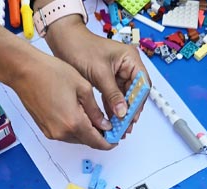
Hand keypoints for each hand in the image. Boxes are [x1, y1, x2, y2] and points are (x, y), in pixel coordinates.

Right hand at [10, 47, 114, 149]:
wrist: (24, 71)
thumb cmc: (50, 73)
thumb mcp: (82, 87)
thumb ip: (95, 110)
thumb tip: (104, 124)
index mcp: (74, 123)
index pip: (97, 141)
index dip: (109, 142)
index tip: (116, 139)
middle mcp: (62, 132)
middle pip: (87, 141)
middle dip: (99, 136)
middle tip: (109, 127)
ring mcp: (51, 132)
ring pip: (76, 138)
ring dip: (87, 132)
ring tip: (95, 118)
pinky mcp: (45, 128)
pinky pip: (65, 133)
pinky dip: (74, 128)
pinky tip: (79, 115)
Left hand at [45, 18, 150, 135]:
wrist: (64, 42)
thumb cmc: (81, 48)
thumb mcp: (100, 73)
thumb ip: (112, 94)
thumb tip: (122, 111)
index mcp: (130, 59)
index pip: (142, 84)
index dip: (138, 102)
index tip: (132, 116)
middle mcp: (127, 66)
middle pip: (134, 93)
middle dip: (130, 110)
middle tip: (126, 126)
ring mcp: (117, 74)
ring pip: (124, 97)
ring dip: (121, 112)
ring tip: (120, 128)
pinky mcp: (108, 81)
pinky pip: (114, 97)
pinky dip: (112, 109)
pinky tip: (111, 121)